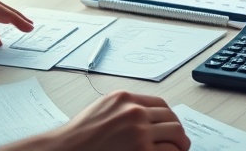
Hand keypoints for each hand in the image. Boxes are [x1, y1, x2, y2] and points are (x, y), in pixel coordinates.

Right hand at [0, 91, 190, 150]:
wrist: (66, 150)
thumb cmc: (79, 137)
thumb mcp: (102, 110)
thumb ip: (124, 111)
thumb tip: (147, 120)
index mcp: (124, 99)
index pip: (160, 104)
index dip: (170, 118)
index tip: (171, 127)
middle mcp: (134, 112)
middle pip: (171, 119)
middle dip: (178, 133)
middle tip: (180, 143)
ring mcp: (139, 132)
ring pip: (175, 135)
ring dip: (179, 145)